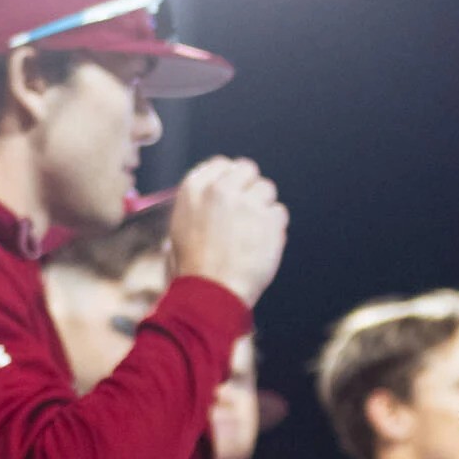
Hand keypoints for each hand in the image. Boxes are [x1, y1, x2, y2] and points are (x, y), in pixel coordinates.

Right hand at [167, 157, 288, 307]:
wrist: (210, 294)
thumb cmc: (191, 269)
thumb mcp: (178, 231)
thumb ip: (198, 207)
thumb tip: (211, 197)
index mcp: (193, 189)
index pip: (220, 164)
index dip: (229, 178)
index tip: (232, 191)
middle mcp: (220, 189)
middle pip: (247, 169)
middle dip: (249, 187)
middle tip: (245, 211)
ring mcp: (247, 202)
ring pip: (266, 189)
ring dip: (262, 208)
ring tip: (249, 235)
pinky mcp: (270, 218)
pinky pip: (279, 213)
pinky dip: (274, 228)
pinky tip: (260, 246)